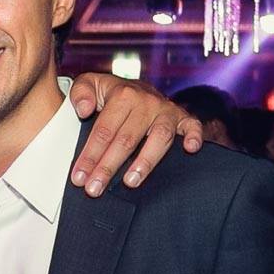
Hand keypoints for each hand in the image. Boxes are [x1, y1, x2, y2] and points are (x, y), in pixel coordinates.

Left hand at [67, 73, 204, 197]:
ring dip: (145, 162)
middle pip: (127, 140)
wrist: (135, 88)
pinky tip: (190, 150)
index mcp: (122, 95)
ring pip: (159, 138)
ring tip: (130, 182)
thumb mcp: (89, 85)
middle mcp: (146, 102)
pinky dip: (194, 136)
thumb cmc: (109, 93)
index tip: (78, 177)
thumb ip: (80, 93)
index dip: (90, 156)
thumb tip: (83, 109)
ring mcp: (166, 110)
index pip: (104, 131)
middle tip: (94, 189)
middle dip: (108, 167)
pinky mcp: (182, 117)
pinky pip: (193, 126)